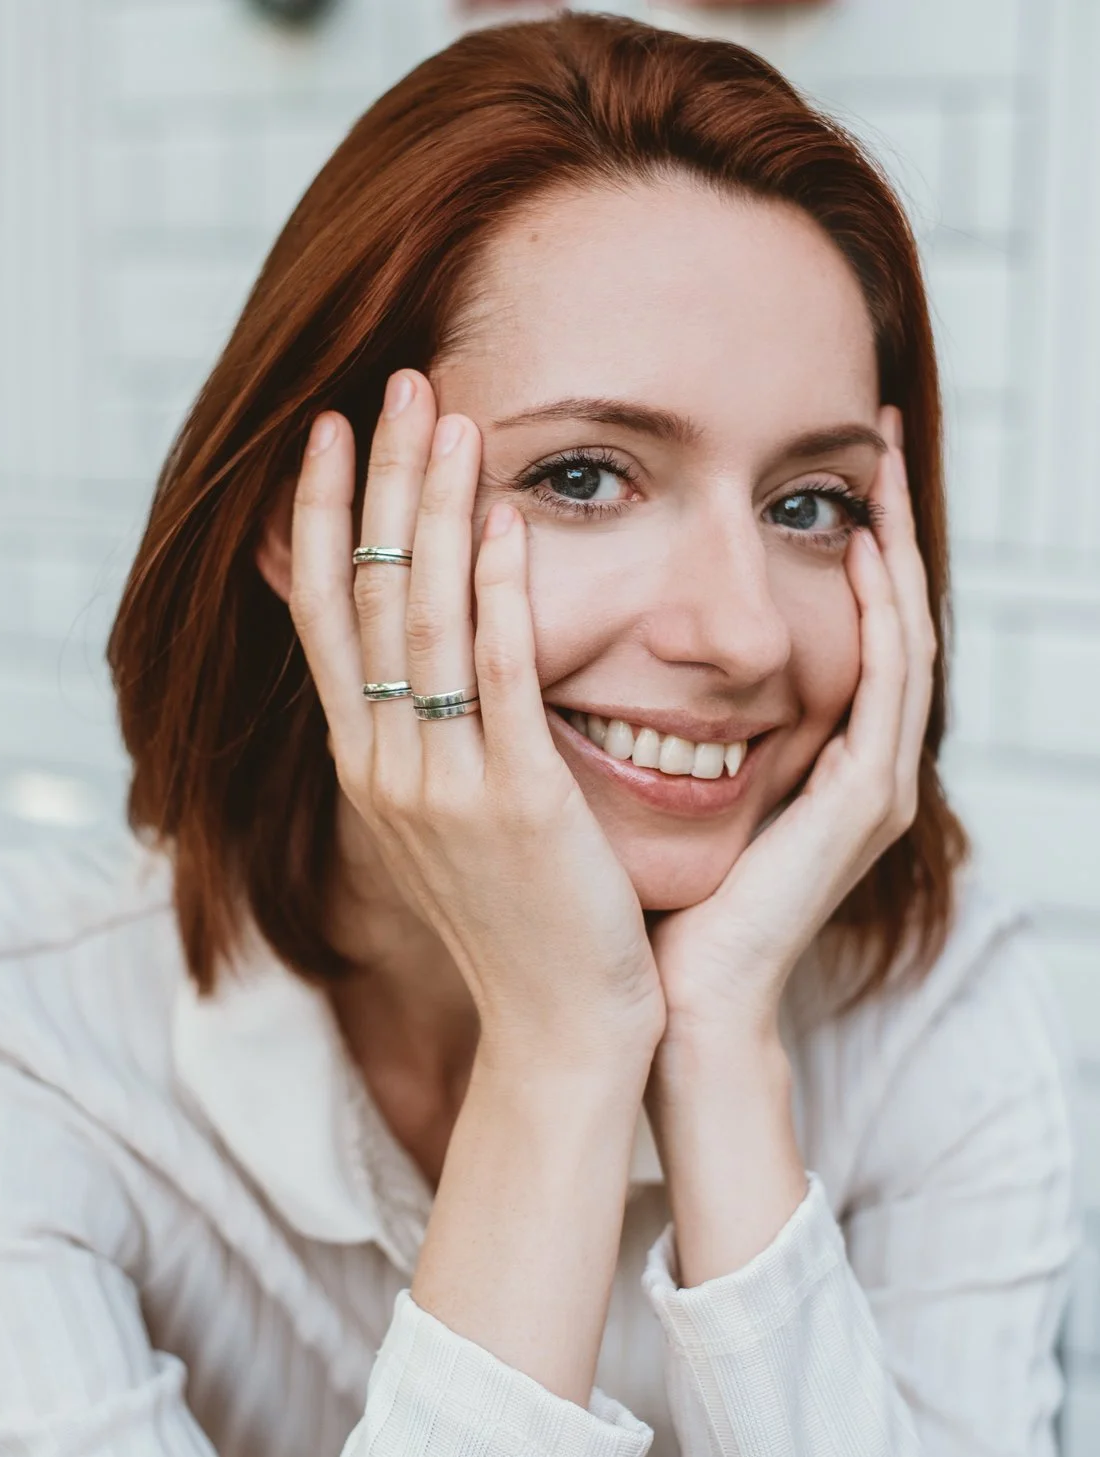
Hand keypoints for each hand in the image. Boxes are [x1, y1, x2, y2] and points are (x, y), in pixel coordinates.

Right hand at [285, 369, 664, 1063]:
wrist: (557, 1029)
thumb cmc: (519, 925)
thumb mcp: (450, 826)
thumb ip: (429, 742)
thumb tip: (427, 670)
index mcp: (370, 768)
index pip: (329, 619)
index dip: (326, 519)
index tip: (333, 433)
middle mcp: (387, 767)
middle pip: (369, 596)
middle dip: (380, 480)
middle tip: (396, 382)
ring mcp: (444, 785)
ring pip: (424, 619)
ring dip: (434, 508)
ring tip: (446, 413)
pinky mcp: (516, 802)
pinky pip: (501, 679)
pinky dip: (499, 594)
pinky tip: (507, 520)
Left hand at [649, 405, 936, 1044]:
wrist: (659, 1001)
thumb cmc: (635, 895)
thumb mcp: (641, 777)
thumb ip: (641, 709)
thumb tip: (572, 632)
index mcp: (806, 761)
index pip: (840, 628)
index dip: (835, 548)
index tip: (815, 466)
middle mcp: (851, 766)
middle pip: (887, 619)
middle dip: (883, 526)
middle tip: (873, 435)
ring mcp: (868, 786)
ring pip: (904, 640)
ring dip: (897, 549)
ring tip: (881, 465)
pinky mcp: (862, 807)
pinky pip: (889, 689)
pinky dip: (885, 616)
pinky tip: (866, 550)